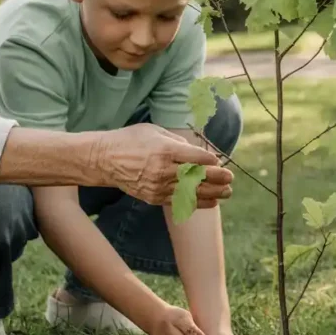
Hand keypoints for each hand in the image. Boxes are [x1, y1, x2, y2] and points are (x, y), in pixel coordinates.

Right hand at [94, 125, 232, 205]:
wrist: (104, 160)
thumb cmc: (132, 140)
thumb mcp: (156, 131)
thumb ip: (180, 142)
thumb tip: (201, 153)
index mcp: (165, 150)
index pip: (197, 158)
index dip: (212, 161)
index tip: (219, 161)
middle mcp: (163, 170)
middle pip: (198, 177)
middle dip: (218, 178)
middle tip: (230, 178)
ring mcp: (158, 186)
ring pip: (192, 192)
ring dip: (213, 193)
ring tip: (227, 192)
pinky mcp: (154, 197)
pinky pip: (180, 202)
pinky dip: (198, 202)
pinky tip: (212, 202)